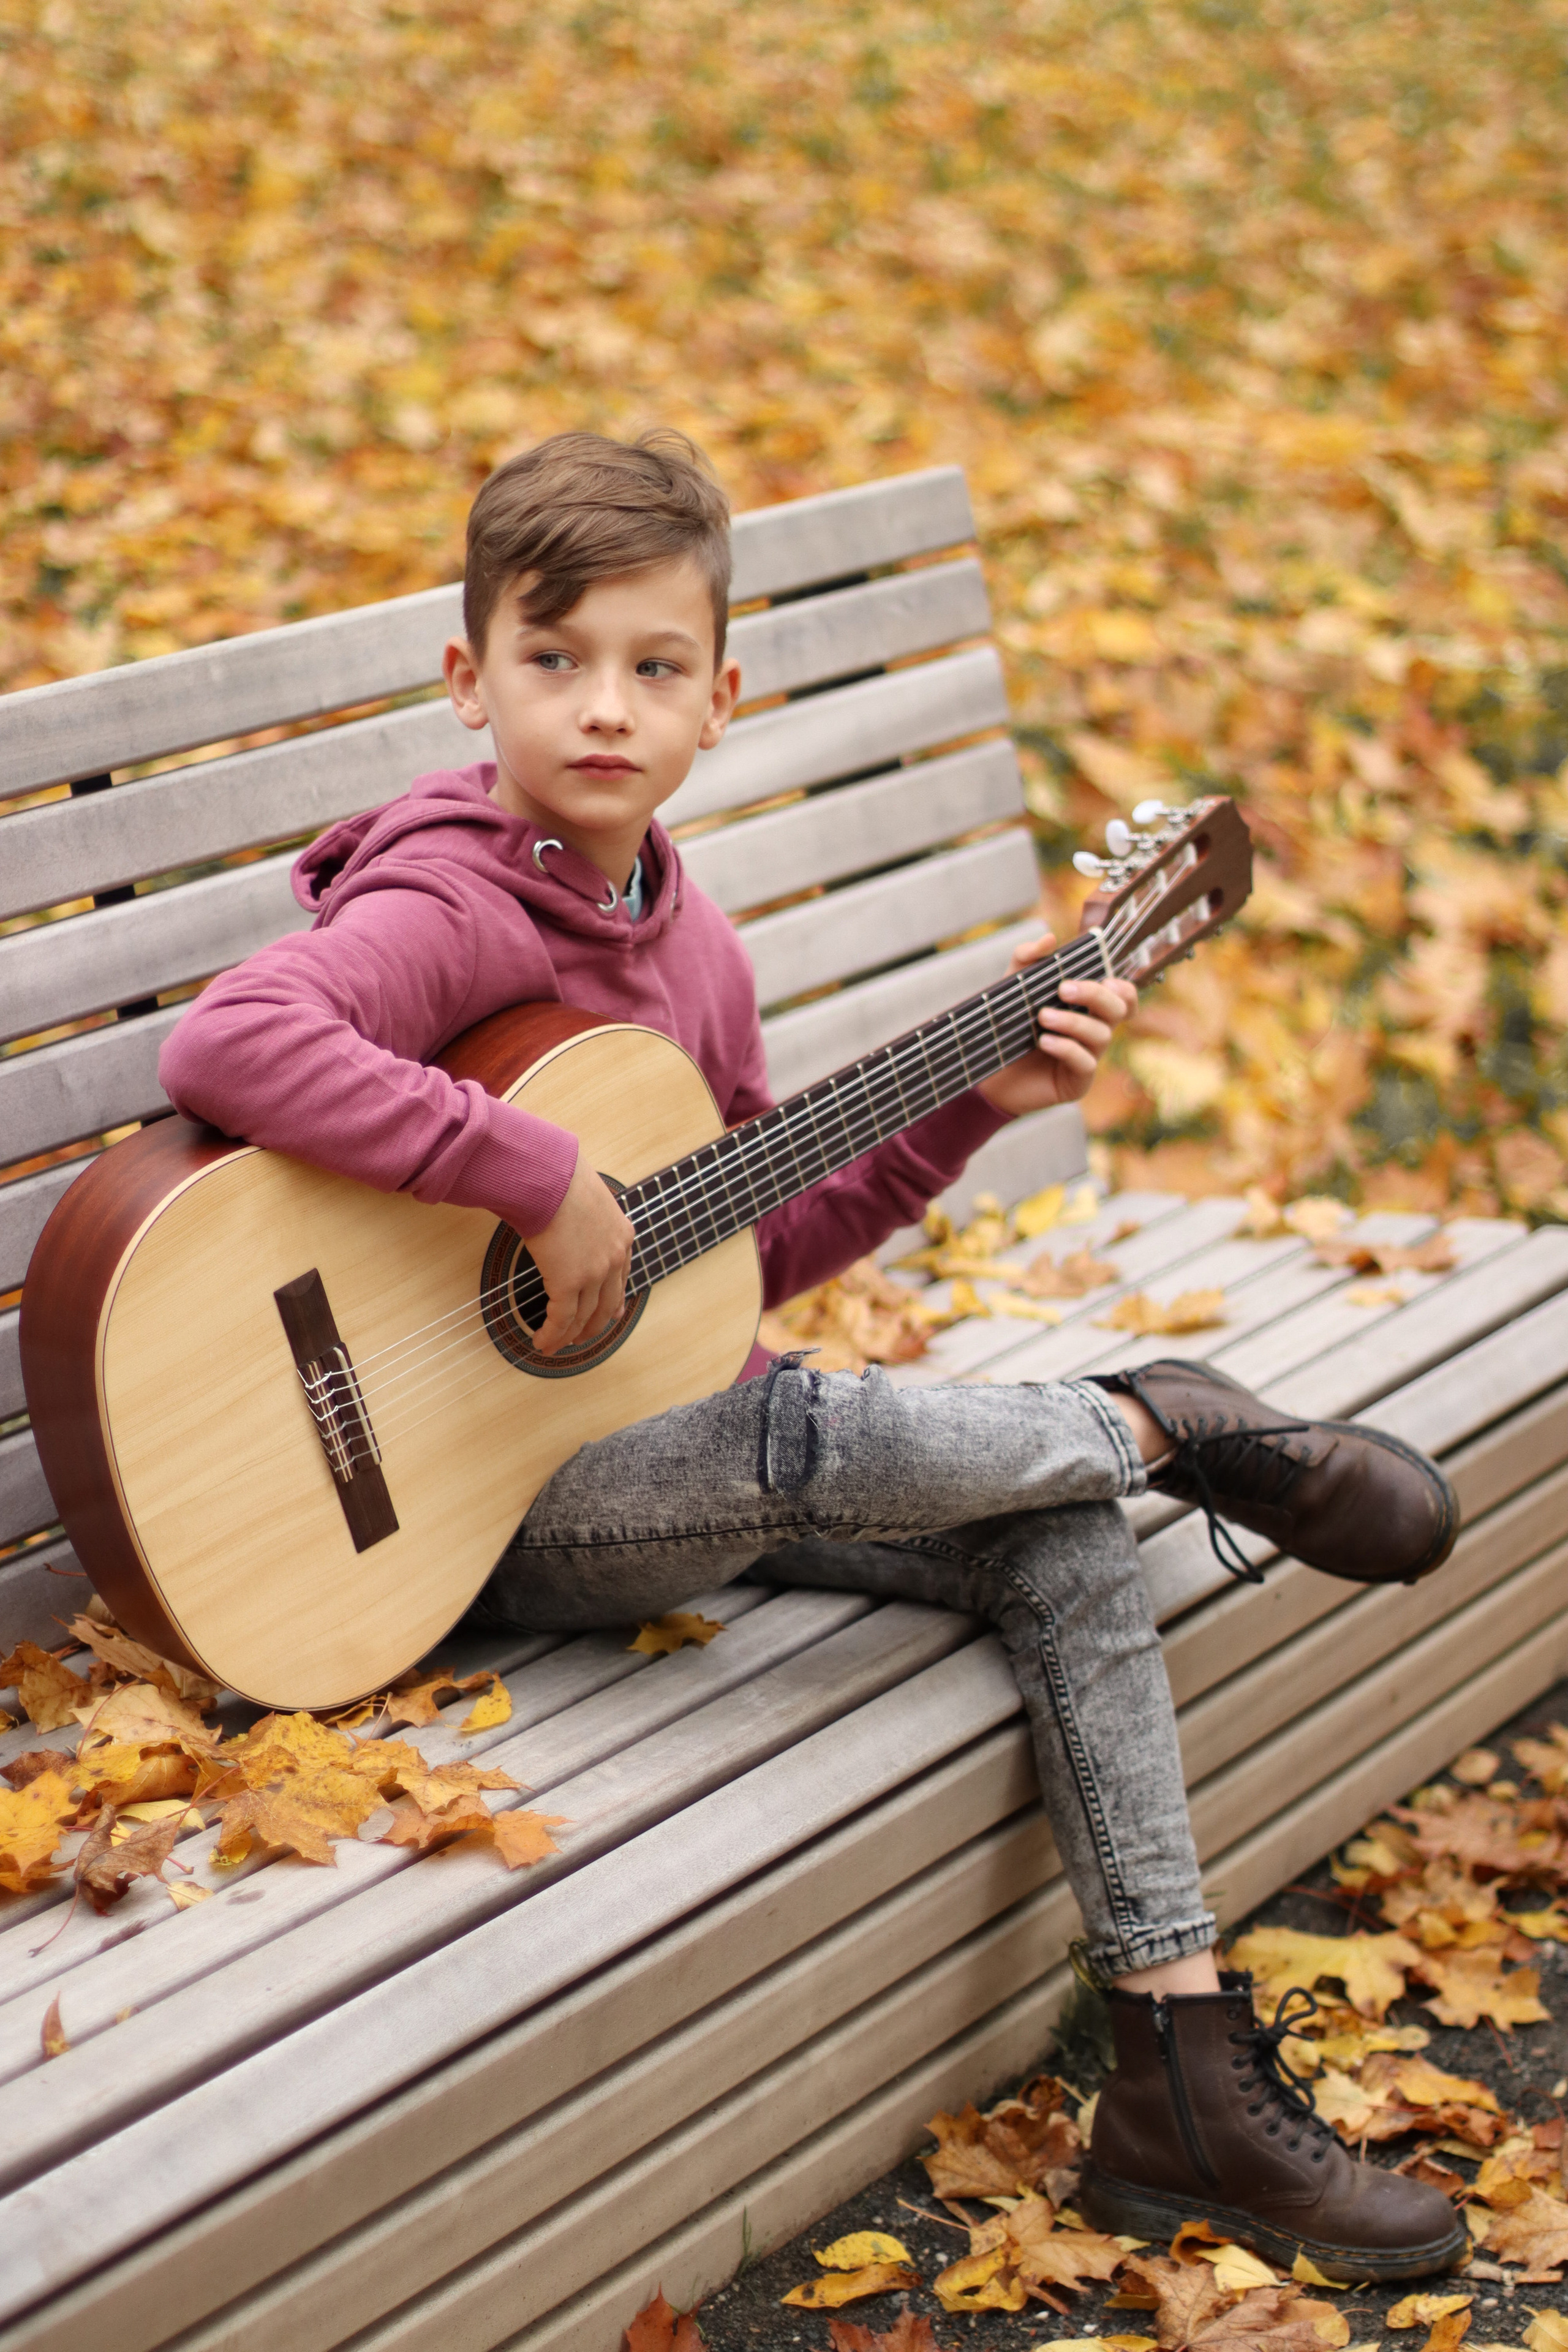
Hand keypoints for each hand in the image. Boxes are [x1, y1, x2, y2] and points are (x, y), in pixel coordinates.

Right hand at [522, 1147, 635, 1355]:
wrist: (548, 1174)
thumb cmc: (558, 1176)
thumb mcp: (587, 1196)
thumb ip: (588, 1215)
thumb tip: (570, 1213)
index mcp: (622, 1235)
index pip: (622, 1277)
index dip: (613, 1301)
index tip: (610, 1315)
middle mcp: (614, 1257)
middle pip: (607, 1305)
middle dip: (593, 1326)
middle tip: (580, 1338)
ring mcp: (595, 1272)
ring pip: (584, 1317)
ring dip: (568, 1336)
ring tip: (553, 1345)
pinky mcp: (569, 1281)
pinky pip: (562, 1319)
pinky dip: (552, 1335)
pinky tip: (541, 1341)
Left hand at [977, 930, 1137, 1117]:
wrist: (988, 1073)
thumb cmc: (1008, 1028)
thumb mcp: (1012, 989)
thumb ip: (1027, 959)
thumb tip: (1050, 939)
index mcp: (1087, 1008)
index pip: (1123, 996)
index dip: (1124, 987)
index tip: (1103, 977)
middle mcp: (1094, 1031)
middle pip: (1118, 1009)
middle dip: (1094, 995)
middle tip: (1062, 988)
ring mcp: (1088, 1057)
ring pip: (1101, 1035)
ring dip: (1073, 1022)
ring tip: (1042, 1017)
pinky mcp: (1077, 1082)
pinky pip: (1085, 1062)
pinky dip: (1067, 1048)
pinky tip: (1044, 1041)